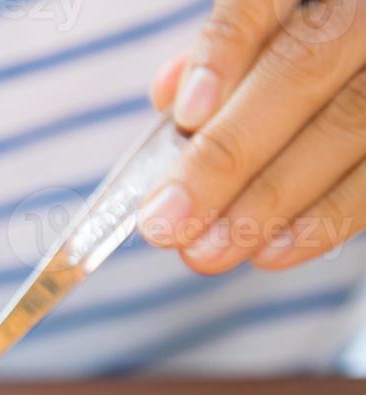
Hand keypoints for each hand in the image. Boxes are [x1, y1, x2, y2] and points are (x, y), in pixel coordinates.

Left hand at [140, 0, 365, 273]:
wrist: (364, 65)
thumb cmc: (308, 54)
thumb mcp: (271, 32)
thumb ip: (225, 59)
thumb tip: (171, 94)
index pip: (261, 3)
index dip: (224, 56)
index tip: (185, 115)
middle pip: (301, 74)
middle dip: (226, 158)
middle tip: (167, 223)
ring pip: (347, 126)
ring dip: (270, 201)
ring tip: (209, 251)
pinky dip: (327, 218)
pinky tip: (273, 250)